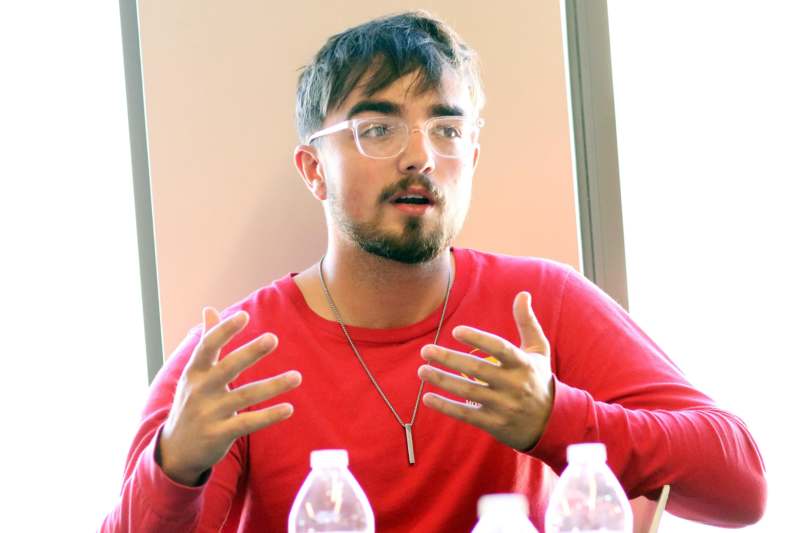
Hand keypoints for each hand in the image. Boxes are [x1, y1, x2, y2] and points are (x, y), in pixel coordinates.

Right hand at [158, 307, 301, 484]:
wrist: (175, 450)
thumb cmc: (192, 402)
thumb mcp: (194, 373)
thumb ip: (206, 341)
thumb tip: (209, 309)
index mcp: (194, 372)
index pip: (208, 347)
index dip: (224, 330)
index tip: (244, 316)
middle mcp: (200, 390)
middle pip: (227, 368)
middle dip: (249, 353)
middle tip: (273, 338)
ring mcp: (209, 414)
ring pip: (245, 396)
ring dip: (273, 385)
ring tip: (297, 376)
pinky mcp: (219, 435)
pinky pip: (248, 423)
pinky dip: (269, 416)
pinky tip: (289, 408)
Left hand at [418, 291, 552, 449]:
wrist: (551, 421)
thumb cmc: (538, 378)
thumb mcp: (538, 350)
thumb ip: (527, 322)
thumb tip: (522, 294)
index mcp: (523, 364)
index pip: (500, 348)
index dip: (478, 339)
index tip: (456, 331)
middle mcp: (513, 385)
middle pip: (477, 370)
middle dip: (449, 359)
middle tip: (425, 350)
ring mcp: (504, 406)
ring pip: (468, 391)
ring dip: (442, 380)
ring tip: (422, 370)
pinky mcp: (494, 423)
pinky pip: (466, 414)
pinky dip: (446, 407)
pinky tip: (427, 397)